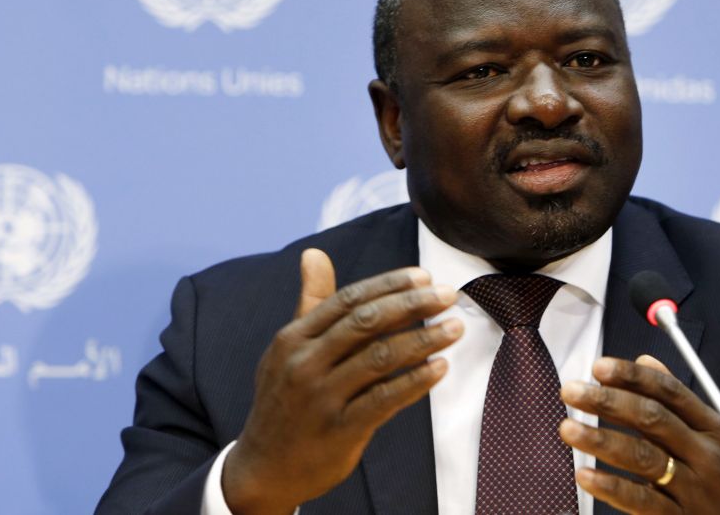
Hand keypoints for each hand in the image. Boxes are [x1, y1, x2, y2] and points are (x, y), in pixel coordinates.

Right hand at [222, 249, 462, 513]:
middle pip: (367, 323)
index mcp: (294, 337)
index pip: (348, 300)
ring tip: (455, 328)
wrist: (264, 467)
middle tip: (449, 295)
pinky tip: (440, 368)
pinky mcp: (340, 429)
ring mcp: (321, 397)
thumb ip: (310, 302)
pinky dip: (415, 381)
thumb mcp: (288, 349)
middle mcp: (305, 363)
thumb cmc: (285, 398)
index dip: (389, 285)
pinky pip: (385, 399)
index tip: (424, 275)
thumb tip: (314, 253)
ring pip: (380, 358)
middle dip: (413, 305)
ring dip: (424, 340)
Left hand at [559, 355, 719, 514]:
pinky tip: (585, 475)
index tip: (599, 367)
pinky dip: (611, 487)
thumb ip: (676, 399)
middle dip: (608, 402)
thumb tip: (645, 361)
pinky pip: (641, 500)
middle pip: (653, 419)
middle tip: (571, 391)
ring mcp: (693, 489)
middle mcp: (705, 455)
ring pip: (643, 458)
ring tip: (567, 428)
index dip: (633, 377)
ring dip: (600, 440)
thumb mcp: (710, 435)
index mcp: (712, 427)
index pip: (670, 392)